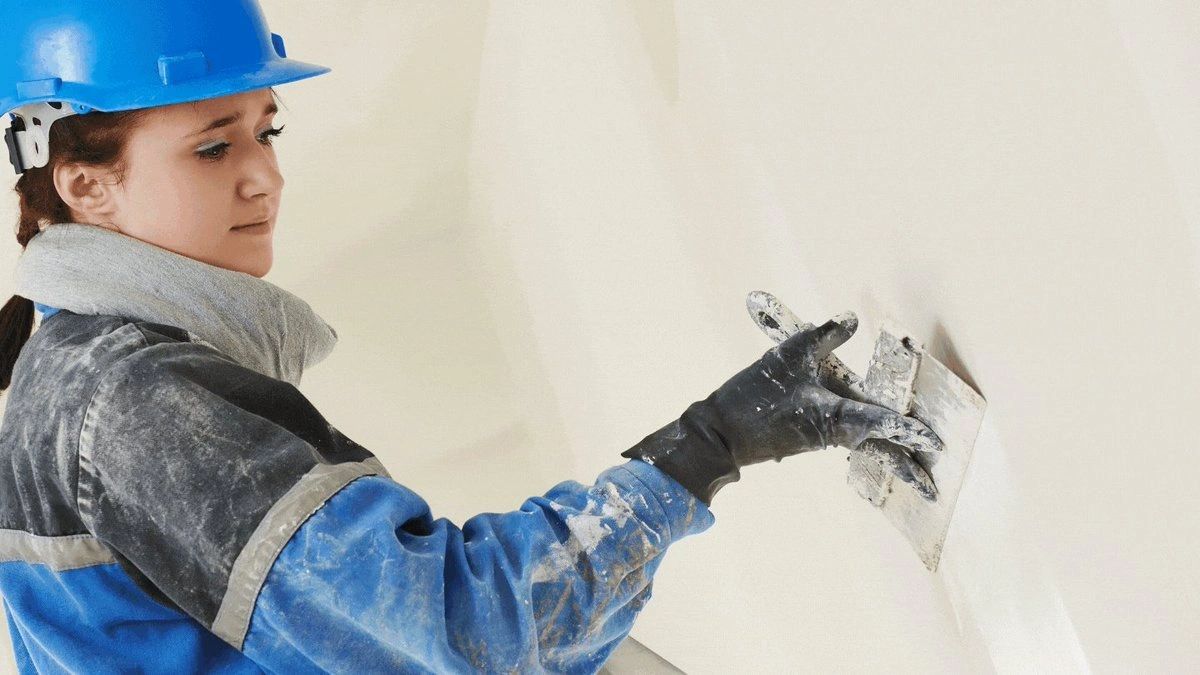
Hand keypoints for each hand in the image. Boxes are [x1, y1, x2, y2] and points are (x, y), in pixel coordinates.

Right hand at [621, 309, 943, 504]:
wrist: (720, 433)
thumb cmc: (755, 396)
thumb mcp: (789, 355)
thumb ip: (824, 334)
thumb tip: (851, 318)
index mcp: (836, 416)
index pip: (884, 422)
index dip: (912, 431)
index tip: (936, 444)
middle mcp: (835, 432)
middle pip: (880, 451)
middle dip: (907, 468)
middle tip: (933, 489)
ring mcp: (822, 438)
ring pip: (866, 445)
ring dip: (890, 452)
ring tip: (913, 460)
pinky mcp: (809, 437)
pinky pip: (848, 439)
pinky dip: (866, 440)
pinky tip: (870, 434)